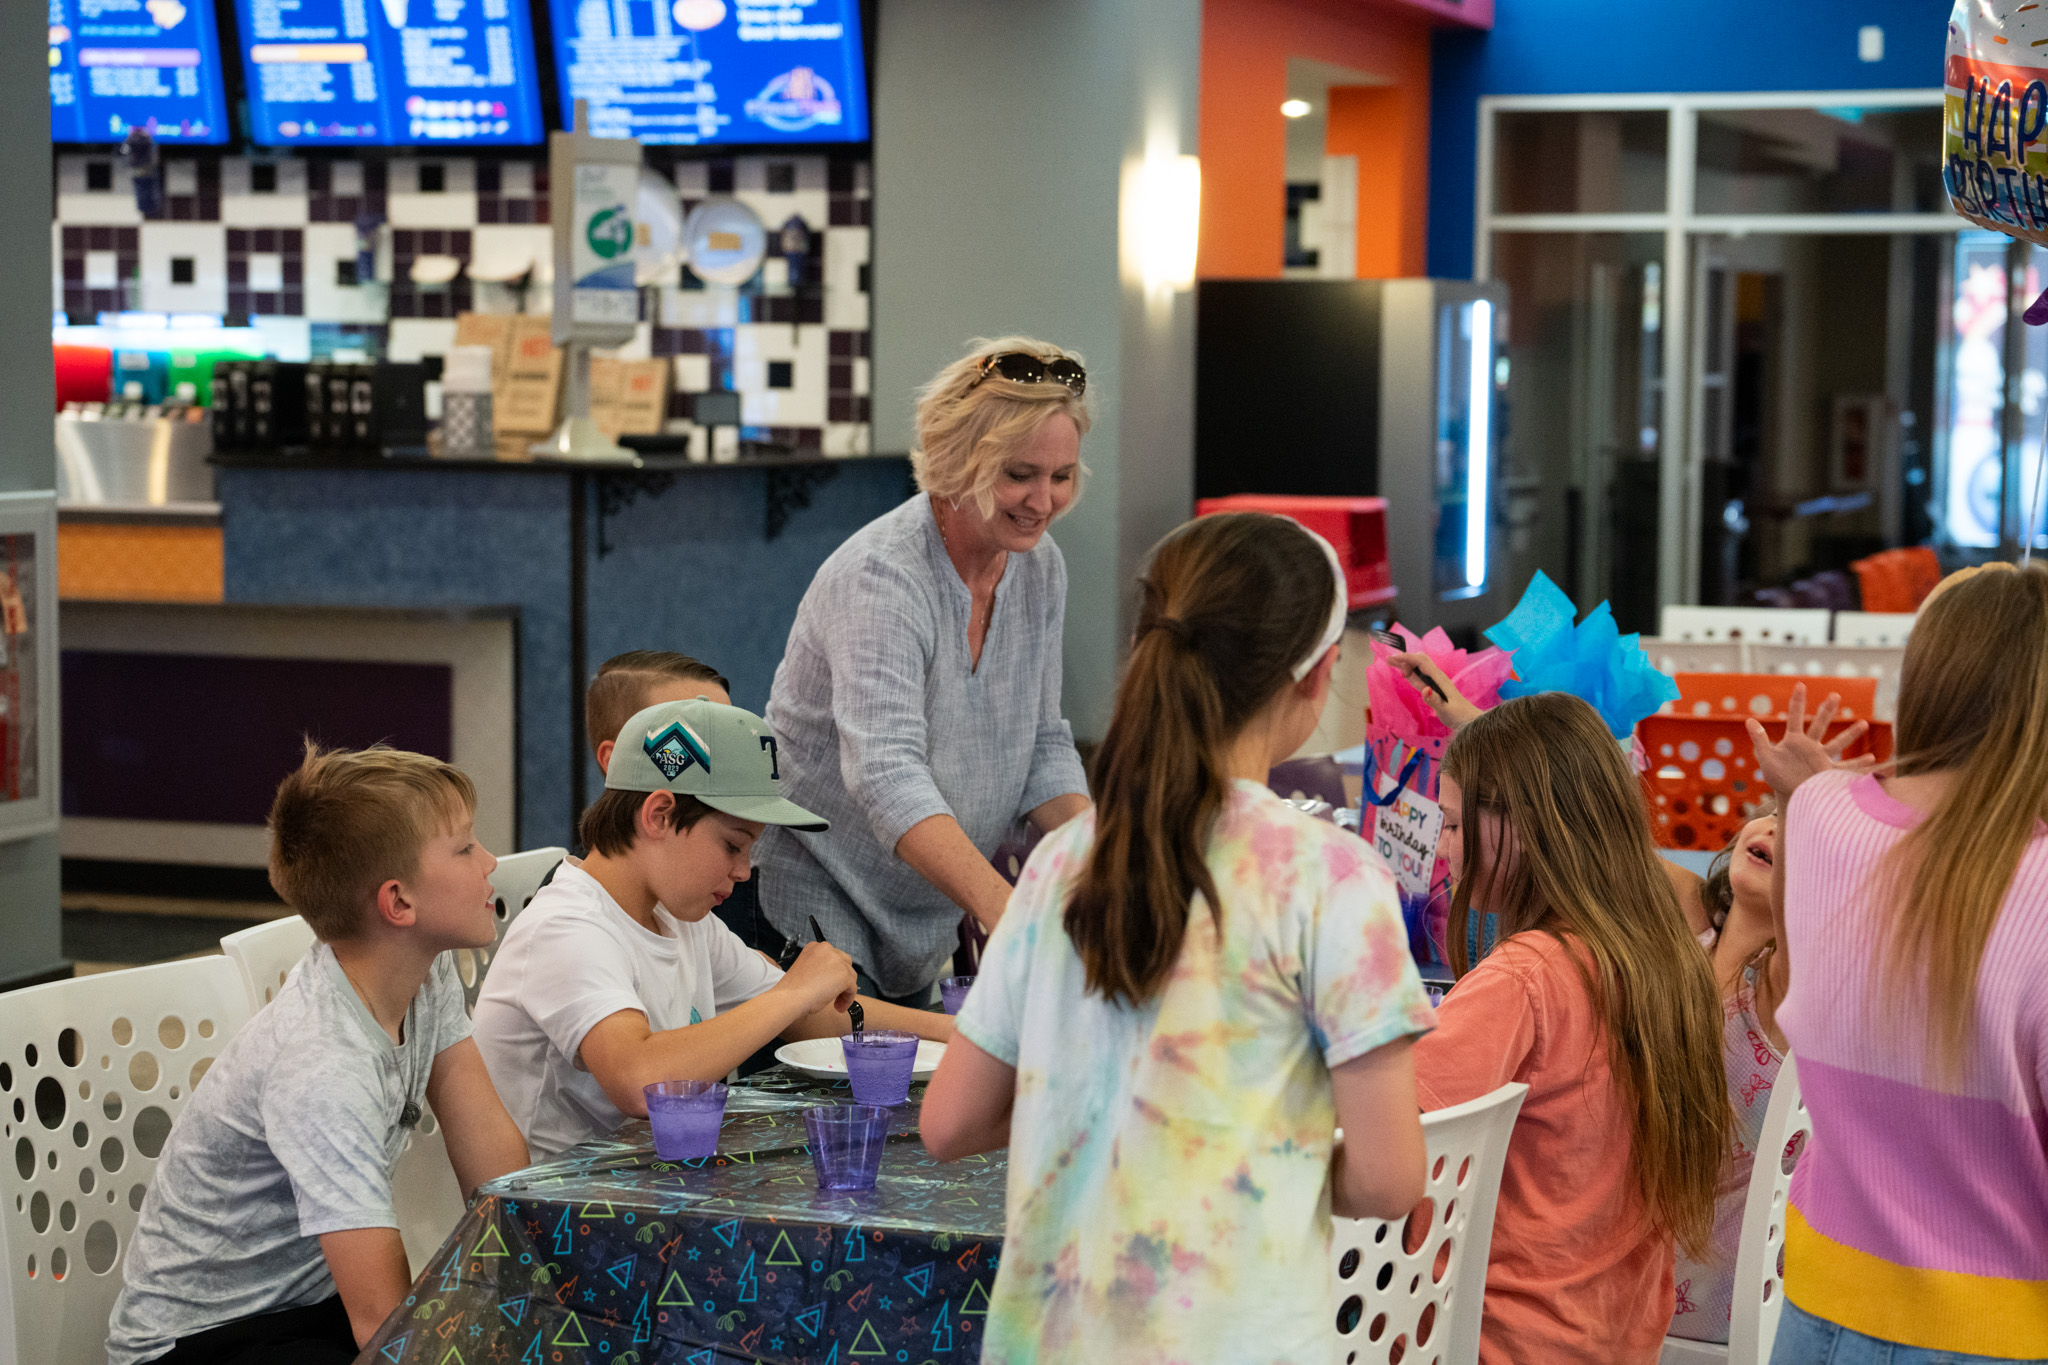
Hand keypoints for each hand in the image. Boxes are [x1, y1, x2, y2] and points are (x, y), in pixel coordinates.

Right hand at [776, 941, 857, 1014]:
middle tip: (834, 994)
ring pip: (850, 976)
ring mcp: (837, 961)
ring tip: (836, 1004)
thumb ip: (820, 969)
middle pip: (845, 962)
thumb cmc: (792, 990)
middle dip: (842, 978)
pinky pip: (852, 988)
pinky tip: (839, 1007)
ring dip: (844, 991)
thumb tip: (832, 979)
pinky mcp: (844, 975)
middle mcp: (827, 949)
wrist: (789, 997)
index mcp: (814, 947)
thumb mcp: (806, 970)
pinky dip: (848, 999)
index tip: (828, 984)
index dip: (833, 972)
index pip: (832, 957)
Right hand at [1389, 652, 1483, 729]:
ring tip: (1392, 663)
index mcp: (1439, 679)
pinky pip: (1421, 675)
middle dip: (1404, 658)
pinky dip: (1411, 671)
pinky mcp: (1435, 687)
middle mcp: (1437, 677)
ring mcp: (1436, 681)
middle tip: (1389, 660)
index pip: (1421, 662)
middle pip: (1419, 660)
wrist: (1470, 719)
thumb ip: (1434, 700)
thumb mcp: (1446, 710)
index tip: (1393, 658)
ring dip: (1406, 663)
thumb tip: (1425, 689)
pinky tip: (1405, 674)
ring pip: (1419, 666)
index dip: (1407, 658)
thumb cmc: (1459, 716)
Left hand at [1745, 683, 1876, 797]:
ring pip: (1837, 743)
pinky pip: (1846, 766)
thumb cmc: (1777, 777)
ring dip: (1850, 734)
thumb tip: (1749, 720)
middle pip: (1819, 724)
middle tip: (1835, 695)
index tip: (1800, 684)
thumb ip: (1759, 739)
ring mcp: (1821, 758)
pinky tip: (1872, 758)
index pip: (1795, 716)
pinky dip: (1859, 763)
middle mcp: (1809, 746)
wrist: (1788, 795)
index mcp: (1793, 740)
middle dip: (1827, 710)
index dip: (1797, 701)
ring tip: (1864, 723)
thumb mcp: (1766, 758)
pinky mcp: (1828, 772)